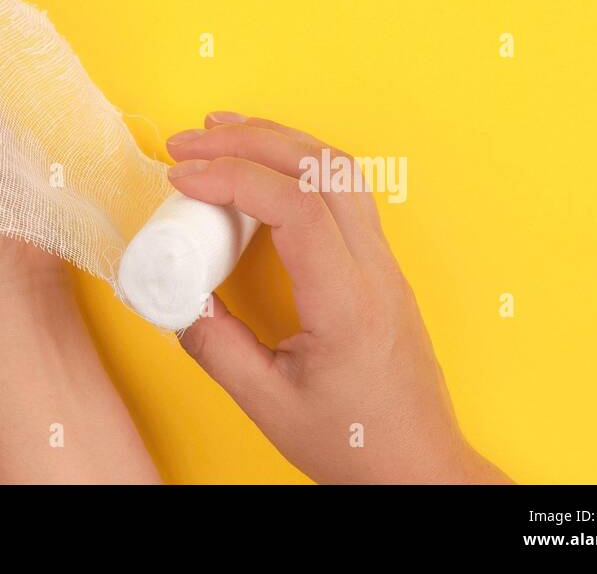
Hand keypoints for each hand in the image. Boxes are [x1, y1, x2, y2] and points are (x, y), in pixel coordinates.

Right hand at [166, 112, 508, 483]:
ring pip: (337, 168)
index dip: (234, 178)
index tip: (181, 179)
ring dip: (276, 139)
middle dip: (247, 140)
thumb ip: (215, 347)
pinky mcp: (379, 262)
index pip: (297, 208)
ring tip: (219, 130)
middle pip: (320, 168)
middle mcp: (374, 269)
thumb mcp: (268, 405)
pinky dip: (297, 161)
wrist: (420, 466)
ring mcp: (383, 261)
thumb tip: (176, 296)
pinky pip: (342, 188)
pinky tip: (261, 164)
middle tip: (187, 142)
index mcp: (348, 303)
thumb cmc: (354, 444)